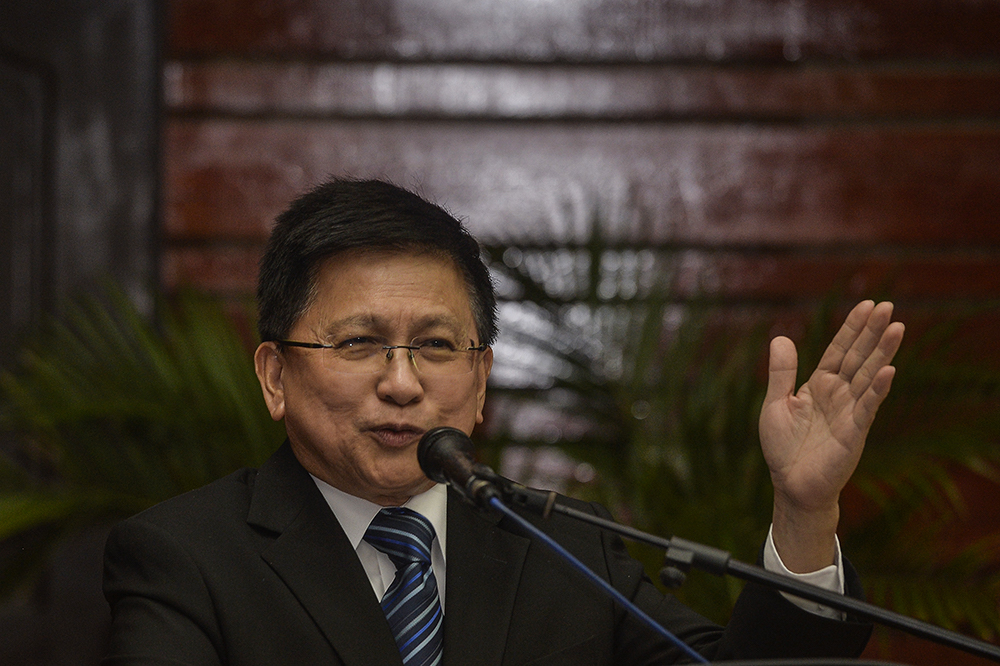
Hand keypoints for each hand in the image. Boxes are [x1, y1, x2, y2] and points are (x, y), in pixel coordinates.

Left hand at [760, 300, 903, 571]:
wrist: (791, 486)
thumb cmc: (783, 448)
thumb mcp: (776, 404)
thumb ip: (781, 373)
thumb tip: (781, 337)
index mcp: (819, 385)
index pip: (838, 350)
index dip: (852, 329)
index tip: (867, 305)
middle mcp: (838, 395)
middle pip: (858, 357)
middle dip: (872, 332)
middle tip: (888, 306)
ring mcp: (849, 412)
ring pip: (868, 376)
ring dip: (883, 353)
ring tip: (897, 327)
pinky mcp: (854, 432)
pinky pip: (867, 407)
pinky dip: (878, 389)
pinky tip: (889, 371)